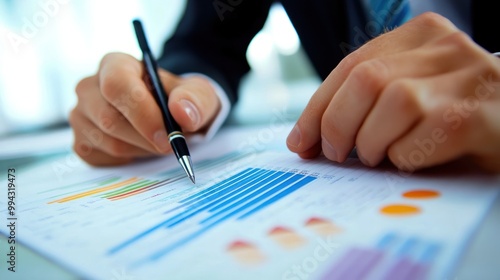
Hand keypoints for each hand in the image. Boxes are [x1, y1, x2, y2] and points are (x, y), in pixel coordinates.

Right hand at [70, 52, 219, 165]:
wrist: (168, 114)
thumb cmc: (178, 99)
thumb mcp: (197, 93)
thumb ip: (195, 99)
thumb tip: (183, 114)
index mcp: (114, 65)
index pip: (116, 85)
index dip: (142, 113)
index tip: (167, 135)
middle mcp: (89, 88)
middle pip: (110, 119)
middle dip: (146, 139)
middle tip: (170, 146)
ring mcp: (80, 116)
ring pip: (110, 143)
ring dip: (142, 150)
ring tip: (159, 141)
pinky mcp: (81, 142)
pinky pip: (105, 159)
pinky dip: (130, 159)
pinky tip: (141, 146)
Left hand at [287, 13, 499, 171]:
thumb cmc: (455, 115)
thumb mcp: (412, 93)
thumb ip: (366, 101)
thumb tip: (305, 138)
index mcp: (422, 35)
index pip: (352, 65)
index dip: (317, 107)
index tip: (301, 140)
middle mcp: (446, 48)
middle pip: (365, 79)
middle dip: (336, 124)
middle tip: (334, 154)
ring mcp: (467, 79)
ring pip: (392, 103)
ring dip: (371, 143)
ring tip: (378, 156)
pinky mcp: (478, 118)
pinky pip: (419, 140)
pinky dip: (403, 158)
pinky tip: (412, 159)